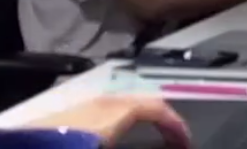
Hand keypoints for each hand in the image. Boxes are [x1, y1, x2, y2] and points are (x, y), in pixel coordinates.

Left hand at [19, 95, 191, 146]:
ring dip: (138, 118)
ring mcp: (77, 108)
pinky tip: (111, 137)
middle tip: (172, 137)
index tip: (185, 142)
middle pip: (138, 102)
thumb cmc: (65, 145)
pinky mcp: (61, 118)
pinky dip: (118, 121)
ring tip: (147, 137)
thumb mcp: (104, 140)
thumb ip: (132, 141)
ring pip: (119, 105)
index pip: (155, 109)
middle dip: (160, 118)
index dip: (176, 125)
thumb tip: (166, 143)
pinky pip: (102, 113)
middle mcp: (97, 104)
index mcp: (111, 114)